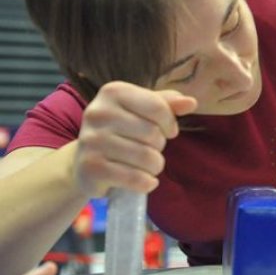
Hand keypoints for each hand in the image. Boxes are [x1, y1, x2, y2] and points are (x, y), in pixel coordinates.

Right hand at [75, 81, 196, 197]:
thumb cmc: (121, 131)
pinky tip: (144, 181)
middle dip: (159, 146)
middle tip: (147, 149)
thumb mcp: (142, 110)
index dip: (169, 124)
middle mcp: (98, 113)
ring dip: (154, 166)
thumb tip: (191, 103)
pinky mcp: (91, 168)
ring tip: (144, 165)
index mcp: (113, 92)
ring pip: (146, 157)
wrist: (84, 162)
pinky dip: (146, 183)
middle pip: (153, 134)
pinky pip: (135, 178)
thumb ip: (167, 104)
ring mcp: (91, 140)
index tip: (166, 131)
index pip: (158, 107)